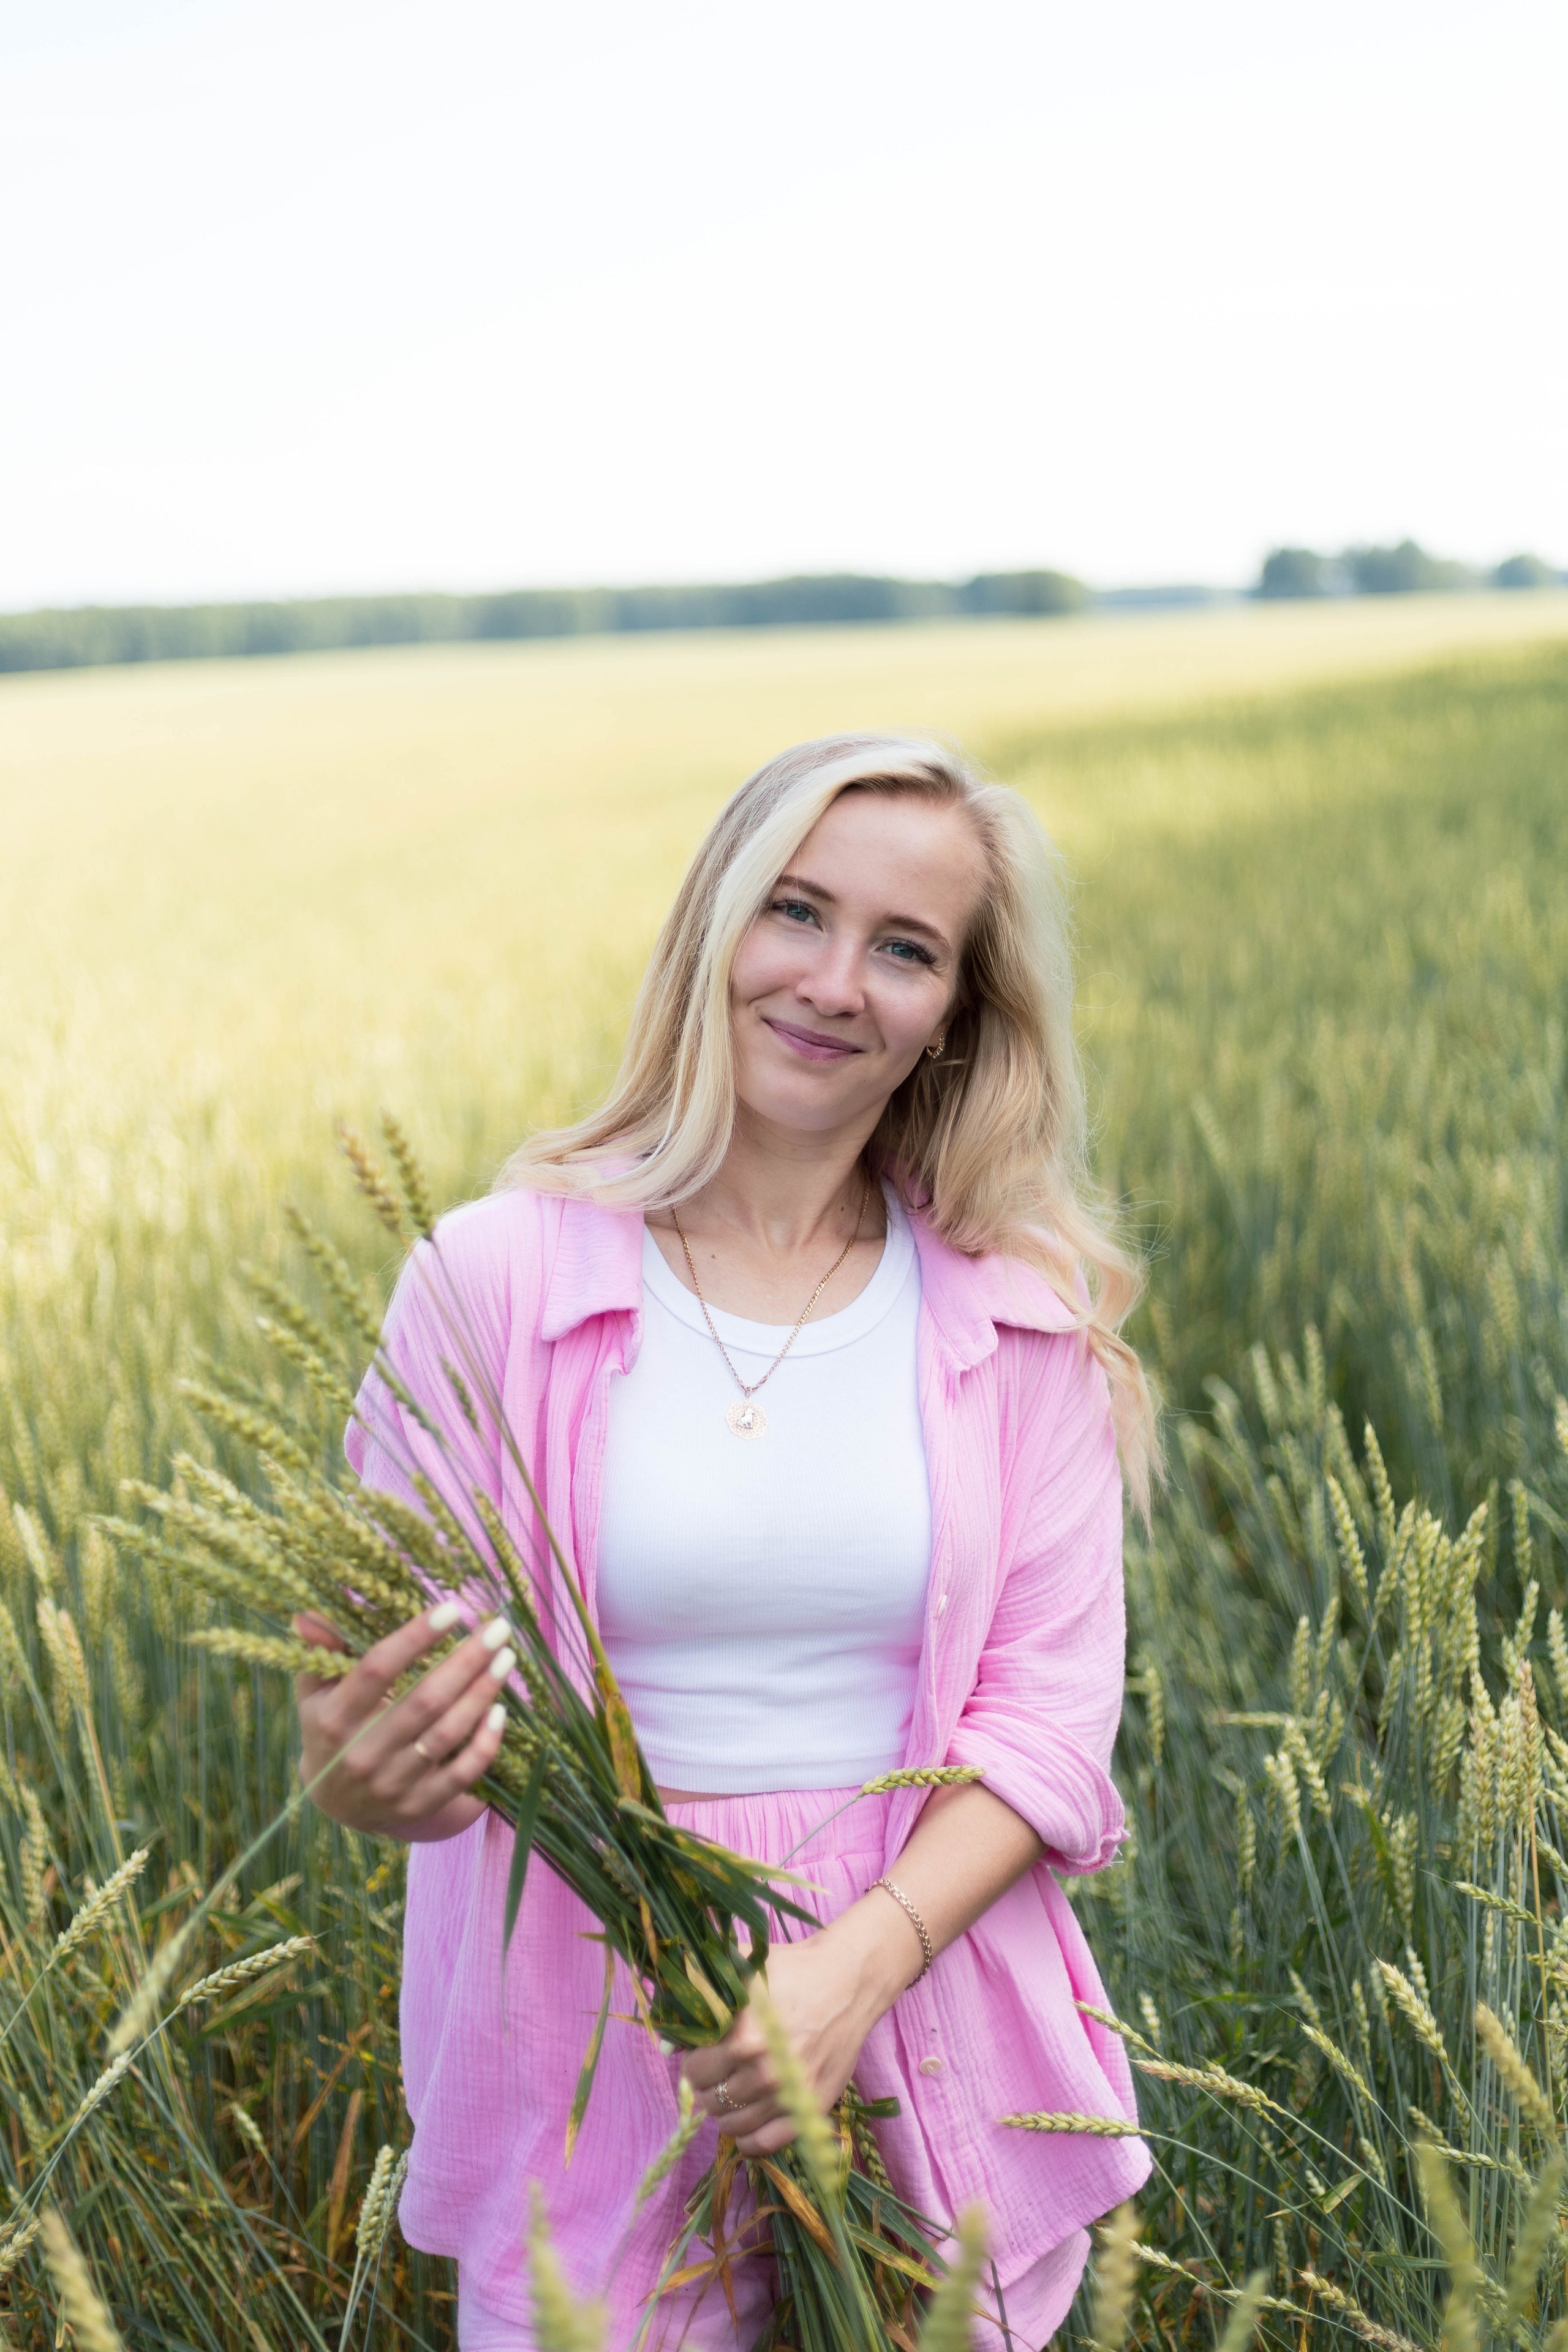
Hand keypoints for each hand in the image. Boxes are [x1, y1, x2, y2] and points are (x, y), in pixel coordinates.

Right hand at [293, 1603, 513, 1839]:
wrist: (334, 1803)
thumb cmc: (330, 1729)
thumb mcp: (315, 1692)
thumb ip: (318, 1652)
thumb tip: (309, 1612)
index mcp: (334, 1718)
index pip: (377, 1670)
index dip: (415, 1638)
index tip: (452, 1609)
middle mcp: (361, 1753)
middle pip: (424, 1700)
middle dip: (467, 1661)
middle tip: (498, 1628)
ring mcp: (392, 1783)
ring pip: (447, 1735)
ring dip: (482, 1693)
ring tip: (505, 1659)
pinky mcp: (418, 1805)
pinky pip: (461, 1774)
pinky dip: (485, 1743)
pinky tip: (500, 1711)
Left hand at [681, 1899, 916, 2157]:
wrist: (848, 1980)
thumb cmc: (790, 1970)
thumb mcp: (741, 1972)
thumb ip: (701, 2001)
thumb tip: (664, 2045)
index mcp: (744, 2037)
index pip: (694, 2071)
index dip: (693, 2062)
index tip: (701, 2054)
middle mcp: (766, 2072)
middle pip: (712, 2101)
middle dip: (706, 2088)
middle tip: (715, 2074)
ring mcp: (791, 2094)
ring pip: (735, 2126)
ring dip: (724, 2114)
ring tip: (730, 2093)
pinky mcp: (814, 2107)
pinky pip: (767, 2144)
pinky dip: (749, 2140)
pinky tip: (746, 2124)